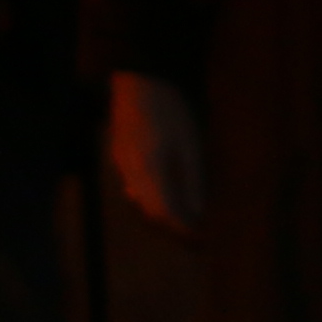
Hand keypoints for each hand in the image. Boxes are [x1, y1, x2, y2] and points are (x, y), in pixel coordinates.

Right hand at [109, 71, 207, 231]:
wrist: (140, 81)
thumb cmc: (170, 109)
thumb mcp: (190, 143)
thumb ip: (193, 179)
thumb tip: (198, 212)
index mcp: (149, 170)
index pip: (164, 214)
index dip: (182, 231)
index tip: (201, 240)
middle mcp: (130, 173)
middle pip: (149, 214)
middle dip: (173, 229)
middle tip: (197, 237)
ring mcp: (121, 165)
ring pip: (140, 204)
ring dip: (162, 217)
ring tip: (187, 222)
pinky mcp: (120, 157)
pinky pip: (134, 190)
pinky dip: (152, 201)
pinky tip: (168, 199)